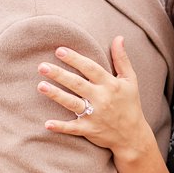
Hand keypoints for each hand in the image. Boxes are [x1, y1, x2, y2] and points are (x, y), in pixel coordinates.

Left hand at [39, 37, 148, 156]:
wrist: (133, 135)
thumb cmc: (130, 103)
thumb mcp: (130, 80)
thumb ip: (122, 59)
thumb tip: (118, 37)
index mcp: (111, 85)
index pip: (91, 68)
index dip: (75, 59)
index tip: (59, 50)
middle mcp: (102, 98)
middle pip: (78, 84)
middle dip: (59, 74)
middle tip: (42, 66)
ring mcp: (96, 115)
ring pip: (72, 103)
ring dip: (56, 95)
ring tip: (40, 86)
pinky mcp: (90, 130)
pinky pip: (73, 128)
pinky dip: (61, 127)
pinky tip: (47, 124)